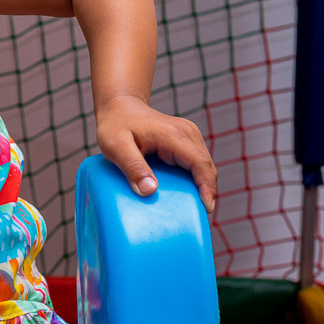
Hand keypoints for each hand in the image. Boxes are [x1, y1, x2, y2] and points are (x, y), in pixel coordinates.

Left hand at [95, 95, 217, 213]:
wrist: (120, 107)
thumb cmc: (115, 125)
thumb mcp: (116, 146)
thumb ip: (132, 167)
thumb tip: (150, 191)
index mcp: (174, 135)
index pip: (200, 163)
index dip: (207, 187)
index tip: (206, 208)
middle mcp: (187, 133)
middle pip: (206, 167)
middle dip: (207, 191)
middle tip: (199, 217)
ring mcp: (189, 136)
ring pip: (204, 166)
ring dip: (203, 186)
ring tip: (194, 209)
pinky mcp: (186, 141)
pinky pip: (196, 164)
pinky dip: (195, 180)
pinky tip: (187, 195)